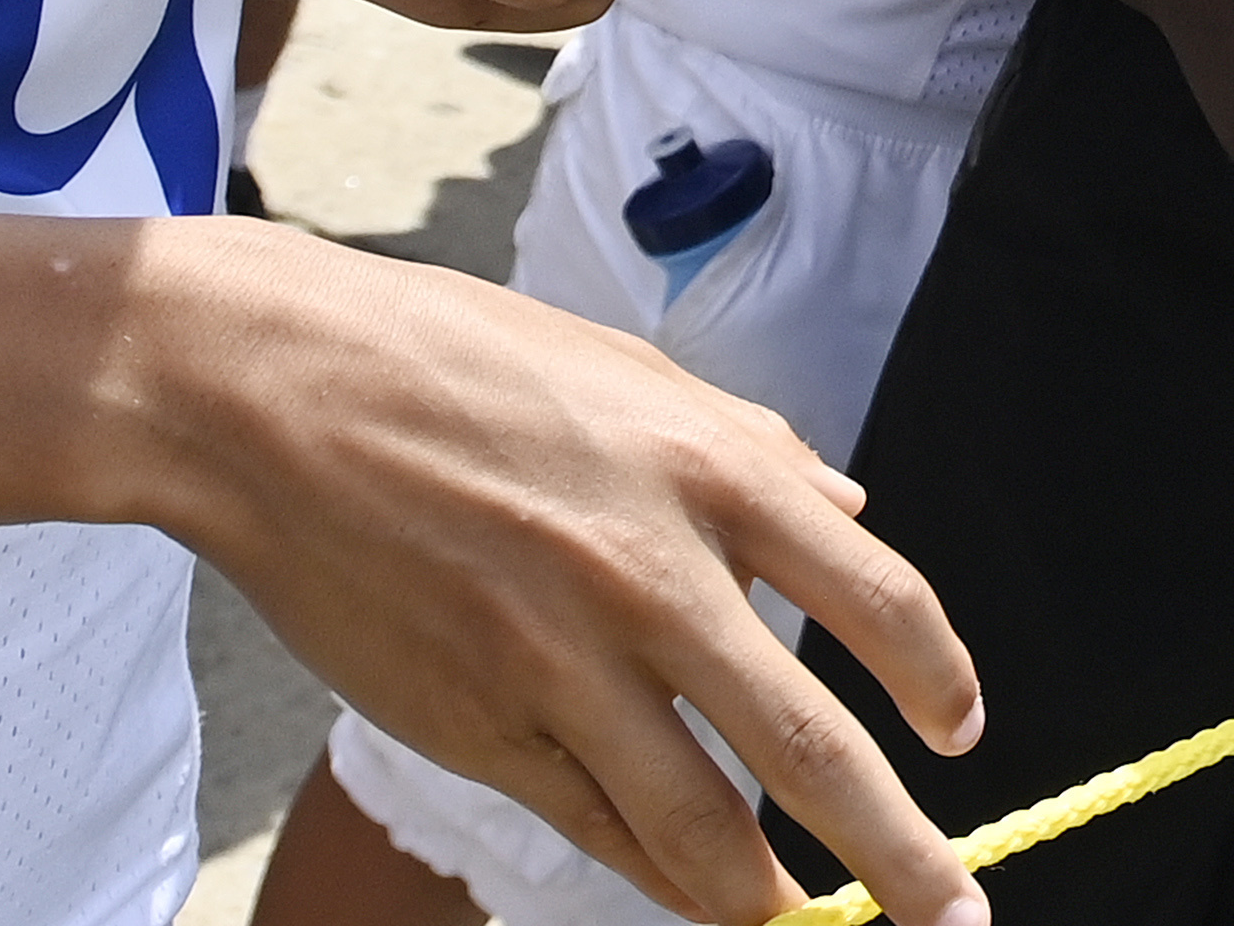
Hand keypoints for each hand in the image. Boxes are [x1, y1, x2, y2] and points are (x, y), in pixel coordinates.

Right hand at [128, 214, 988, 924]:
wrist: (273, 393)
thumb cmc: (458, 363)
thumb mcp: (632, 375)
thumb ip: (752, 449)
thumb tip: (852, 503)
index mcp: (714, 471)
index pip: (882, 600)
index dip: (939, 679)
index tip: (960, 731)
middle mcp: (656, 577)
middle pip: (815, 751)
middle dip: (902, 857)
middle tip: (958, 919)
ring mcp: (564, 666)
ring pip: (703, 831)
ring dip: (774, 901)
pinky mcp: (479, 728)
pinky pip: (598, 830)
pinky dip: (662, 878)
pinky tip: (705, 900)